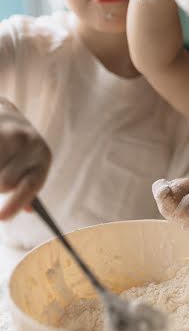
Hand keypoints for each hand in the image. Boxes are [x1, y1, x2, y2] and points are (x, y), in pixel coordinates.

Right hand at [0, 99, 50, 218]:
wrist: (2, 113)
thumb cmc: (16, 148)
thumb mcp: (29, 163)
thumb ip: (28, 185)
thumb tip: (30, 210)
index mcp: (43, 156)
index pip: (31, 185)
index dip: (16, 203)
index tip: (2, 218)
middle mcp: (29, 143)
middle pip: (5, 184)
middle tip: (1, 172)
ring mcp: (8, 134)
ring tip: (1, 161)